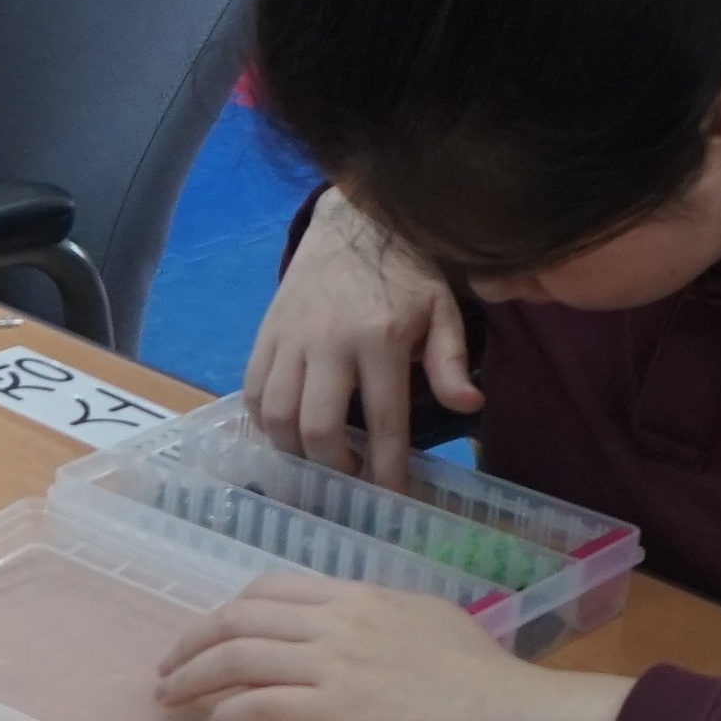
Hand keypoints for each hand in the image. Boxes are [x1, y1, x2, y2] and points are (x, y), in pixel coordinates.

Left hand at [157, 572, 627, 720]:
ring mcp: (337, 663)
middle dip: (192, 641)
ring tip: (170, 697)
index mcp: (361, 596)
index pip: (273, 589)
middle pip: (241, 617)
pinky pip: (263, 704)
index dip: (228, 611)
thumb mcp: (427, 624)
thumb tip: (354, 638)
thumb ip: (380, 623)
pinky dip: (229, 712)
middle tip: (167, 668)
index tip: (208, 634)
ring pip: (240, 657)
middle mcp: (341, 620)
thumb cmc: (485, 678)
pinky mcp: (340, 710)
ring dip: (193, 677)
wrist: (515, 712)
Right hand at [248, 190, 476, 487]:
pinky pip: (252, 392)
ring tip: (319, 462)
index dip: (386, 470)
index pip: (382, 421)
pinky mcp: (265, 333)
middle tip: (351, 482)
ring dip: (295, 453)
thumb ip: (452, 360)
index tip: (392, 500)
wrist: (353, 220)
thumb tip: (468, 406)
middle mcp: (328, 341)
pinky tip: (289, 432)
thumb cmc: (406, 269)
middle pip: (317, 428)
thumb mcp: (443, 307)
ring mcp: (290, 338)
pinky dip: (266, 424)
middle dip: (333, 468)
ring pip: (276, 416)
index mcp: (379, 337)